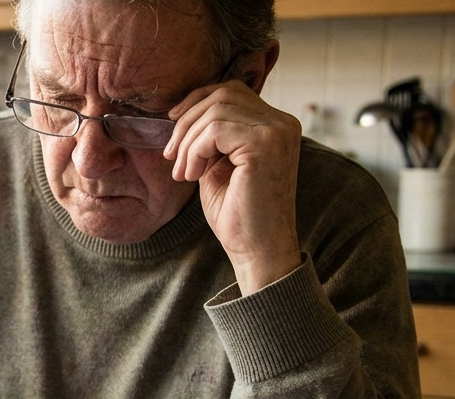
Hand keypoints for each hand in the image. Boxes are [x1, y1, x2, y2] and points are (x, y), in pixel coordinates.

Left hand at [164, 73, 302, 293]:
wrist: (257, 251)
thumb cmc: (238, 215)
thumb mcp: (219, 165)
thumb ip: (211, 137)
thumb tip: (183, 112)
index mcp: (276, 125)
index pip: (231, 91)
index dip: (196, 103)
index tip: (173, 126)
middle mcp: (283, 123)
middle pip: (222, 94)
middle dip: (187, 122)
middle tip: (171, 156)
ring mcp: (278, 131)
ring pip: (216, 110)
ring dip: (188, 142)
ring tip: (183, 173)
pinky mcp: (265, 144)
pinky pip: (215, 128)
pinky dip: (195, 150)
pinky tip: (192, 176)